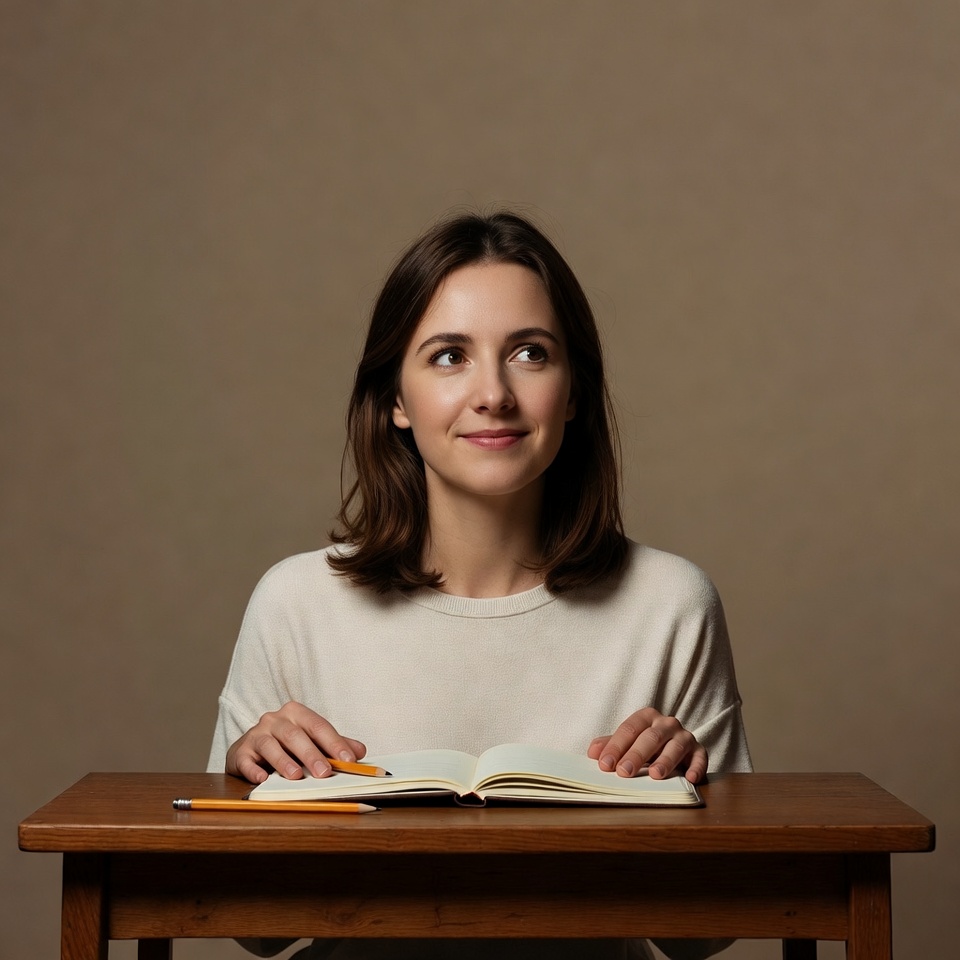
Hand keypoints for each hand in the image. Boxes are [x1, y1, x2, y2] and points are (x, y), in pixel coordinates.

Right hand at [225, 701, 366, 784]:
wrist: (249, 749)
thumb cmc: (286, 744)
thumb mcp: (311, 740)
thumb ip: (334, 745)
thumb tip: (360, 752)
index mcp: (297, 713)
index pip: (319, 726)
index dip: (335, 743)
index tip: (350, 760)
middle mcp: (275, 719)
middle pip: (295, 735)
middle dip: (311, 754)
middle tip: (324, 773)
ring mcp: (256, 734)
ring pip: (270, 745)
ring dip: (284, 761)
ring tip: (296, 776)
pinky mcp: (240, 752)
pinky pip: (246, 760)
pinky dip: (253, 770)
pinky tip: (262, 780)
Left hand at [588, 708, 706, 782]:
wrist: (674, 745)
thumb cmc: (646, 744)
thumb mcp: (627, 742)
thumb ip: (610, 745)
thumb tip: (593, 752)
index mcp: (646, 717)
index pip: (629, 729)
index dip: (616, 746)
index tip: (605, 764)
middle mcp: (666, 723)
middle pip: (651, 737)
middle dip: (636, 754)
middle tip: (624, 772)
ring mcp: (685, 736)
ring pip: (676, 746)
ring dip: (665, 761)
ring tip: (655, 775)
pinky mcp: (699, 751)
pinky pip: (701, 757)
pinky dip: (697, 767)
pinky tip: (690, 778)